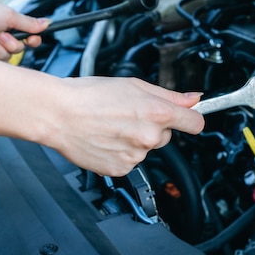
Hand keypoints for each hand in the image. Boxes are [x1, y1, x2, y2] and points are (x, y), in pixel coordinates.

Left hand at [0, 0, 49, 60]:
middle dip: (8, 44)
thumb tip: (47, 23)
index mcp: (9, 25)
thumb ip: (29, 23)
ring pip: (4, 59)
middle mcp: (0, 36)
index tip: (31, 41)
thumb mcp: (7, 15)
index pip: (29, 38)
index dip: (32, 41)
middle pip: (17, 51)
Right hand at [43, 77, 204, 176]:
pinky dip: (121, 152)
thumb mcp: (134, 85)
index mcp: (157, 113)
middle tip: (129, 115)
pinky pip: (130, 161)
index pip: (195, 123)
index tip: (189, 118)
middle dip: (153, 127)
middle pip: (166, 136)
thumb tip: (193, 99)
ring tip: (112, 126)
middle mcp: (149, 137)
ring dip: (136, 140)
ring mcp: (135, 156)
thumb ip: (169, 95)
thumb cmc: (90, 95)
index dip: (193, 119)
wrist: (58, 114)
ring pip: (146, 148)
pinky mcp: (120, 169)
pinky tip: (107, 139)